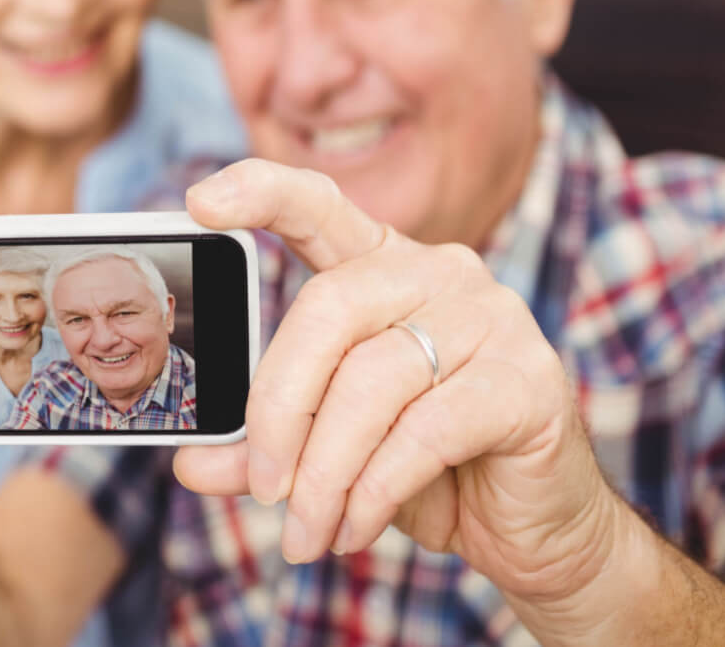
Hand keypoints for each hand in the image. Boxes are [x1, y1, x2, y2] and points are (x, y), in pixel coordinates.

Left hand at [174, 159, 625, 609]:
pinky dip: (375, 488)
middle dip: (279, 408)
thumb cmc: (428, 470)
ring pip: (372, 381)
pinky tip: (355, 527)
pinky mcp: (528, 381)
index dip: (260, 193)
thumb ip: (264, 449)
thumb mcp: (329, 453)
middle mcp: (441, 272)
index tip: (199, 201)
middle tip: (264, 487)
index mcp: (383, 267)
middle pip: (327, 309)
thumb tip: (190, 465)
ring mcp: (492, 319)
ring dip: (325, 472)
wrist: (535, 528)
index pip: (319, 205)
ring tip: (307, 530)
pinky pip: (425, 429)